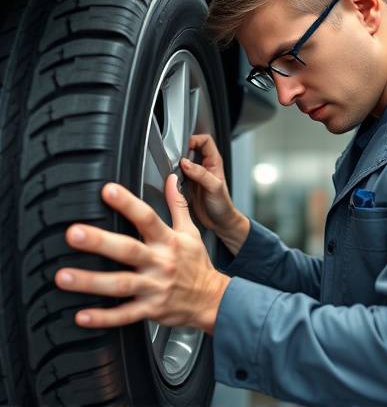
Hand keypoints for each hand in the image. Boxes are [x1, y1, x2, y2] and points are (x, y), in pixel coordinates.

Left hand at [54, 174, 229, 333]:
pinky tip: (82, 316)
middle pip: (128, 250)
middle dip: (100, 241)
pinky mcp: (151, 309)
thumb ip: (178, 204)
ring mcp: (155, 287)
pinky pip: (125, 315)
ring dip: (91, 281)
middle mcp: (160, 263)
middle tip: (73, 233)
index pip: (147, 218)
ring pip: (121, 284)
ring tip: (64, 276)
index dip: (128, 203)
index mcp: (168, 241)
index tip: (108, 191)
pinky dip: (103, 318)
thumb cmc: (197, 264)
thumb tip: (172, 179)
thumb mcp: (191, 231)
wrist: (211, 299)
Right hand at [180, 134, 240, 233]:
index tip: (185, 147)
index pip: (205, 140)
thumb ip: (201, 174)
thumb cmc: (223, 205)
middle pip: (191, 149)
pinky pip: (178, 175)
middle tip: (175, 159)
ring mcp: (195, 176)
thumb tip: (185, 163)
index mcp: (214, 162)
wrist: (220, 223)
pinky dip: (173, 176)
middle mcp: (204, 166)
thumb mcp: (214, 187)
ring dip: (176, 164)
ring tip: (173, 170)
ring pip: (183, 161)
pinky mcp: (187, 185)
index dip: (195, 139)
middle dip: (182, 151)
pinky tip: (173, 182)